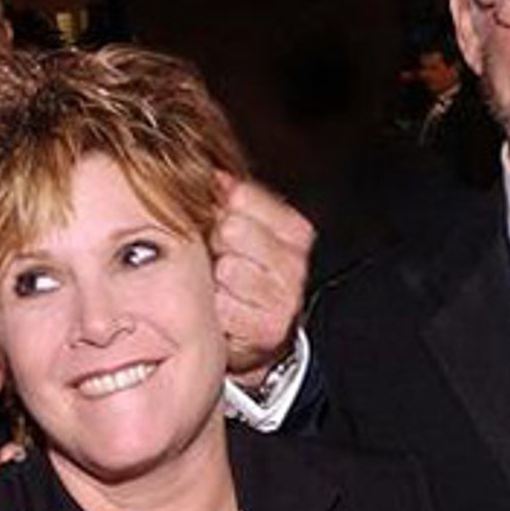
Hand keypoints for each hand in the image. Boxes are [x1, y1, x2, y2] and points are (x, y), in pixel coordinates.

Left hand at [212, 174, 314, 386]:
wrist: (258, 334)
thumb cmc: (245, 276)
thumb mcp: (245, 229)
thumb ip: (232, 199)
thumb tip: (215, 176)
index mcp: (294, 231)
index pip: (242, 197)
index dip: (219, 209)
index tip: (218, 224)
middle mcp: (296, 263)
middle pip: (233, 230)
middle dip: (215, 244)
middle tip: (217, 259)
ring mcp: (286, 297)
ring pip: (228, 269)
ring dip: (213, 281)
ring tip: (219, 287)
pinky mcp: (270, 329)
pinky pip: (224, 308)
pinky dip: (215, 312)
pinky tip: (223, 311)